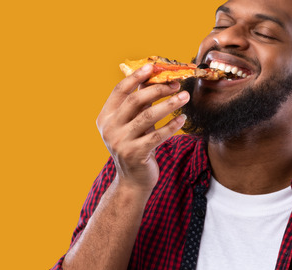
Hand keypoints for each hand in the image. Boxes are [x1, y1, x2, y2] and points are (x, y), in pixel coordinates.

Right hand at [96, 64, 189, 193]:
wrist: (133, 181)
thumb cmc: (135, 147)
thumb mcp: (132, 124)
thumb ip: (139, 102)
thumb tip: (151, 76)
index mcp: (105, 117)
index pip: (120, 90)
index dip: (136, 76)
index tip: (153, 66)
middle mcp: (109, 128)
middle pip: (135, 100)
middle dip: (158, 89)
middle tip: (177, 84)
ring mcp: (120, 142)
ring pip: (148, 116)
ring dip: (169, 104)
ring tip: (185, 97)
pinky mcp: (135, 154)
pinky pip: (157, 135)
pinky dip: (172, 125)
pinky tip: (183, 119)